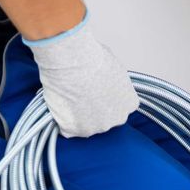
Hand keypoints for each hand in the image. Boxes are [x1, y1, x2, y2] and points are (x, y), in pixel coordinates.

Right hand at [23, 14, 138, 137]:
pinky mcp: (74, 131)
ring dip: (78, 115)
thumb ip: (114, 82)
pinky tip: (60, 103)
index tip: (98, 93)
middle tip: (81, 95)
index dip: (107, 100)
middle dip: (94, 110)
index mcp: (129, 103)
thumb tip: (104, 81)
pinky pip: (67, 128)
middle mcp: (116, 119)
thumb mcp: (113, 67)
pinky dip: (62, 119)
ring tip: (69, 96)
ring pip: (86, 125)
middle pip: (105, 119)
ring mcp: (95, 128)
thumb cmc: (91, 58)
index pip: (121, 108)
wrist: (71, 62)